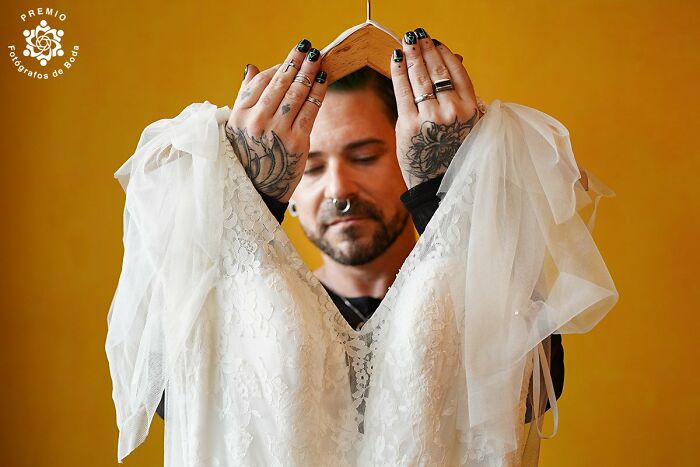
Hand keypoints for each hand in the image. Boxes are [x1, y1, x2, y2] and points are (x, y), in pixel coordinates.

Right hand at [226, 40, 327, 202]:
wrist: (257, 192)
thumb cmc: (248, 158)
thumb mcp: (238, 128)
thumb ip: (245, 97)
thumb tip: (251, 66)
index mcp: (238, 115)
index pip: (260, 82)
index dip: (278, 67)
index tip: (291, 58)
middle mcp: (255, 121)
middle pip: (279, 84)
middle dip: (296, 63)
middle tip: (309, 48)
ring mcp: (276, 132)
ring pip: (296, 94)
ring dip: (309, 72)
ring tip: (319, 58)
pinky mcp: (296, 142)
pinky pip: (310, 110)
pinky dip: (318, 92)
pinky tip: (324, 79)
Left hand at [390, 28, 480, 188]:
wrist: (439, 187)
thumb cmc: (453, 155)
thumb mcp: (467, 125)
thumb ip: (461, 94)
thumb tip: (455, 56)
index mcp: (472, 110)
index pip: (457, 73)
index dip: (445, 54)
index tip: (436, 43)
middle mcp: (454, 111)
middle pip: (438, 71)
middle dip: (426, 50)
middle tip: (417, 35)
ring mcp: (431, 118)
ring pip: (420, 78)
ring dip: (413, 55)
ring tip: (408, 41)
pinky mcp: (410, 125)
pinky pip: (403, 91)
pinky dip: (398, 72)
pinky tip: (395, 58)